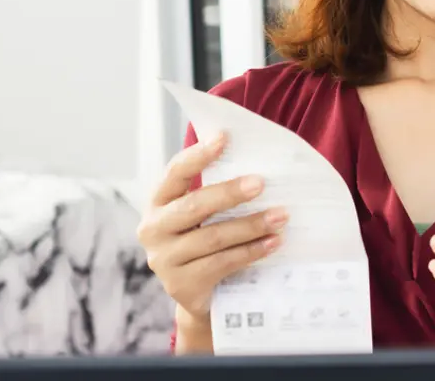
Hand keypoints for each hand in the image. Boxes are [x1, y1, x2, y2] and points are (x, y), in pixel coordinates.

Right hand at [137, 132, 287, 321]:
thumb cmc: (207, 238)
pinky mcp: (181, 285)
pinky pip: (222, 263)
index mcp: (159, 201)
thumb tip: (258, 160)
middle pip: (195, 206)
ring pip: (213, 237)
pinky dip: (251, 252)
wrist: (201, 296)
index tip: (224, 137)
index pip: (176, 172)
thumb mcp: (205, 213)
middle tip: (261, 183)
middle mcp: (154, 229)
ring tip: (280, 216)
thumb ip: (219, 190)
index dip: (199, 155)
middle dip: (230, 193)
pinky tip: (272, 242)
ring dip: (251, 225)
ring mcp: (164, 260)